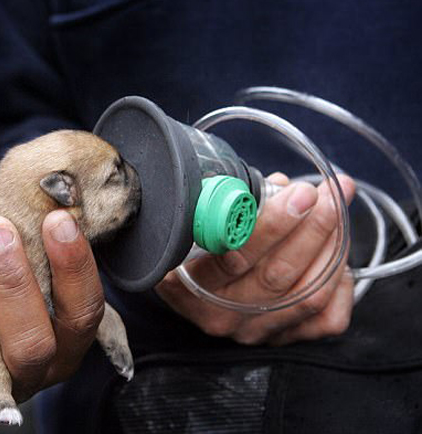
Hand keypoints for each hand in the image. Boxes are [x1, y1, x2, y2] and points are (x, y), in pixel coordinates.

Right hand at [155, 173, 355, 345]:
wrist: (197, 291)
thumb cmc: (197, 247)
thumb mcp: (197, 224)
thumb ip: (235, 207)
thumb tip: (283, 187)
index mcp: (188, 284)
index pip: (235, 256)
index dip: (273, 224)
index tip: (299, 193)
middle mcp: (220, 314)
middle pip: (278, 275)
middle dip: (314, 227)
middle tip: (330, 195)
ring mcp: (253, 330)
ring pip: (308, 295)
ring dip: (332, 247)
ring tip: (337, 211)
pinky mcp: (282, 339)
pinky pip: (327, 320)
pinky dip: (340, 284)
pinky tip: (336, 255)